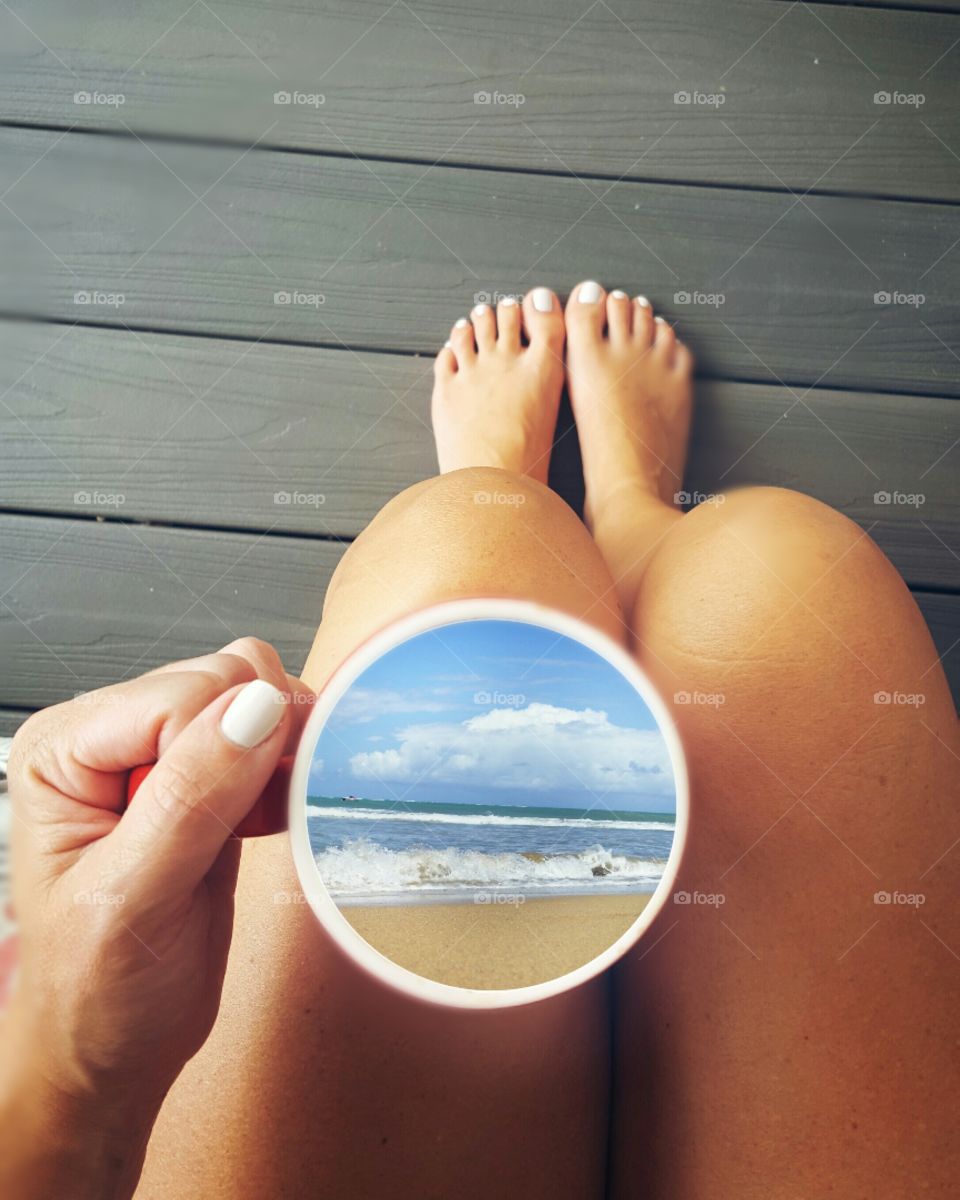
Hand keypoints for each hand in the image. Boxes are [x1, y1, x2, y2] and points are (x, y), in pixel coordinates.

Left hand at [0, 639, 313, 1198]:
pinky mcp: (206, 782)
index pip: (175, 695)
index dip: (223, 743)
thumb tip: (257, 709)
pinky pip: (270, 740)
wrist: (112, 1050)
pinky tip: (267, 819)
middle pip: (220, 684)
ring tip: (254, 822)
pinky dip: (285, 775)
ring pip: (253, 700)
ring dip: (278, 755)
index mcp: (64, 749)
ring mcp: (161, 757)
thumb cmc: (92, 990)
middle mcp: (109, 739)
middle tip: (246, 817)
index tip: (238, 808)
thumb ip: (193, 798)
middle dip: (255, 741)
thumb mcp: (133, 897)